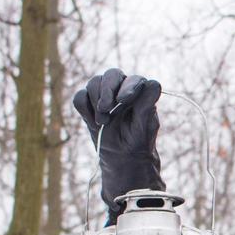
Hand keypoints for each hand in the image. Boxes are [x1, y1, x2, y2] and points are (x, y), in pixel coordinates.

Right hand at [72, 68, 165, 218]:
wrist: (121, 159)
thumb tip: (153, 84)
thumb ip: (147, 105)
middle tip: (107, 110)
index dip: (128, 87)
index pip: (134, 79)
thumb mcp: (144, 127)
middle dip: (106, 91)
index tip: (123, 100)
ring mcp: (104, 95)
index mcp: (141, 92)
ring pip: (94, 82)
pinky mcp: (89, 104)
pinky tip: (94, 122)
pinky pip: (80, 97)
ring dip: (96, 102)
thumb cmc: (137, 142)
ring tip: (103, 122)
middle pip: (111, 74)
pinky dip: (84, 109)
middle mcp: (123, 88)